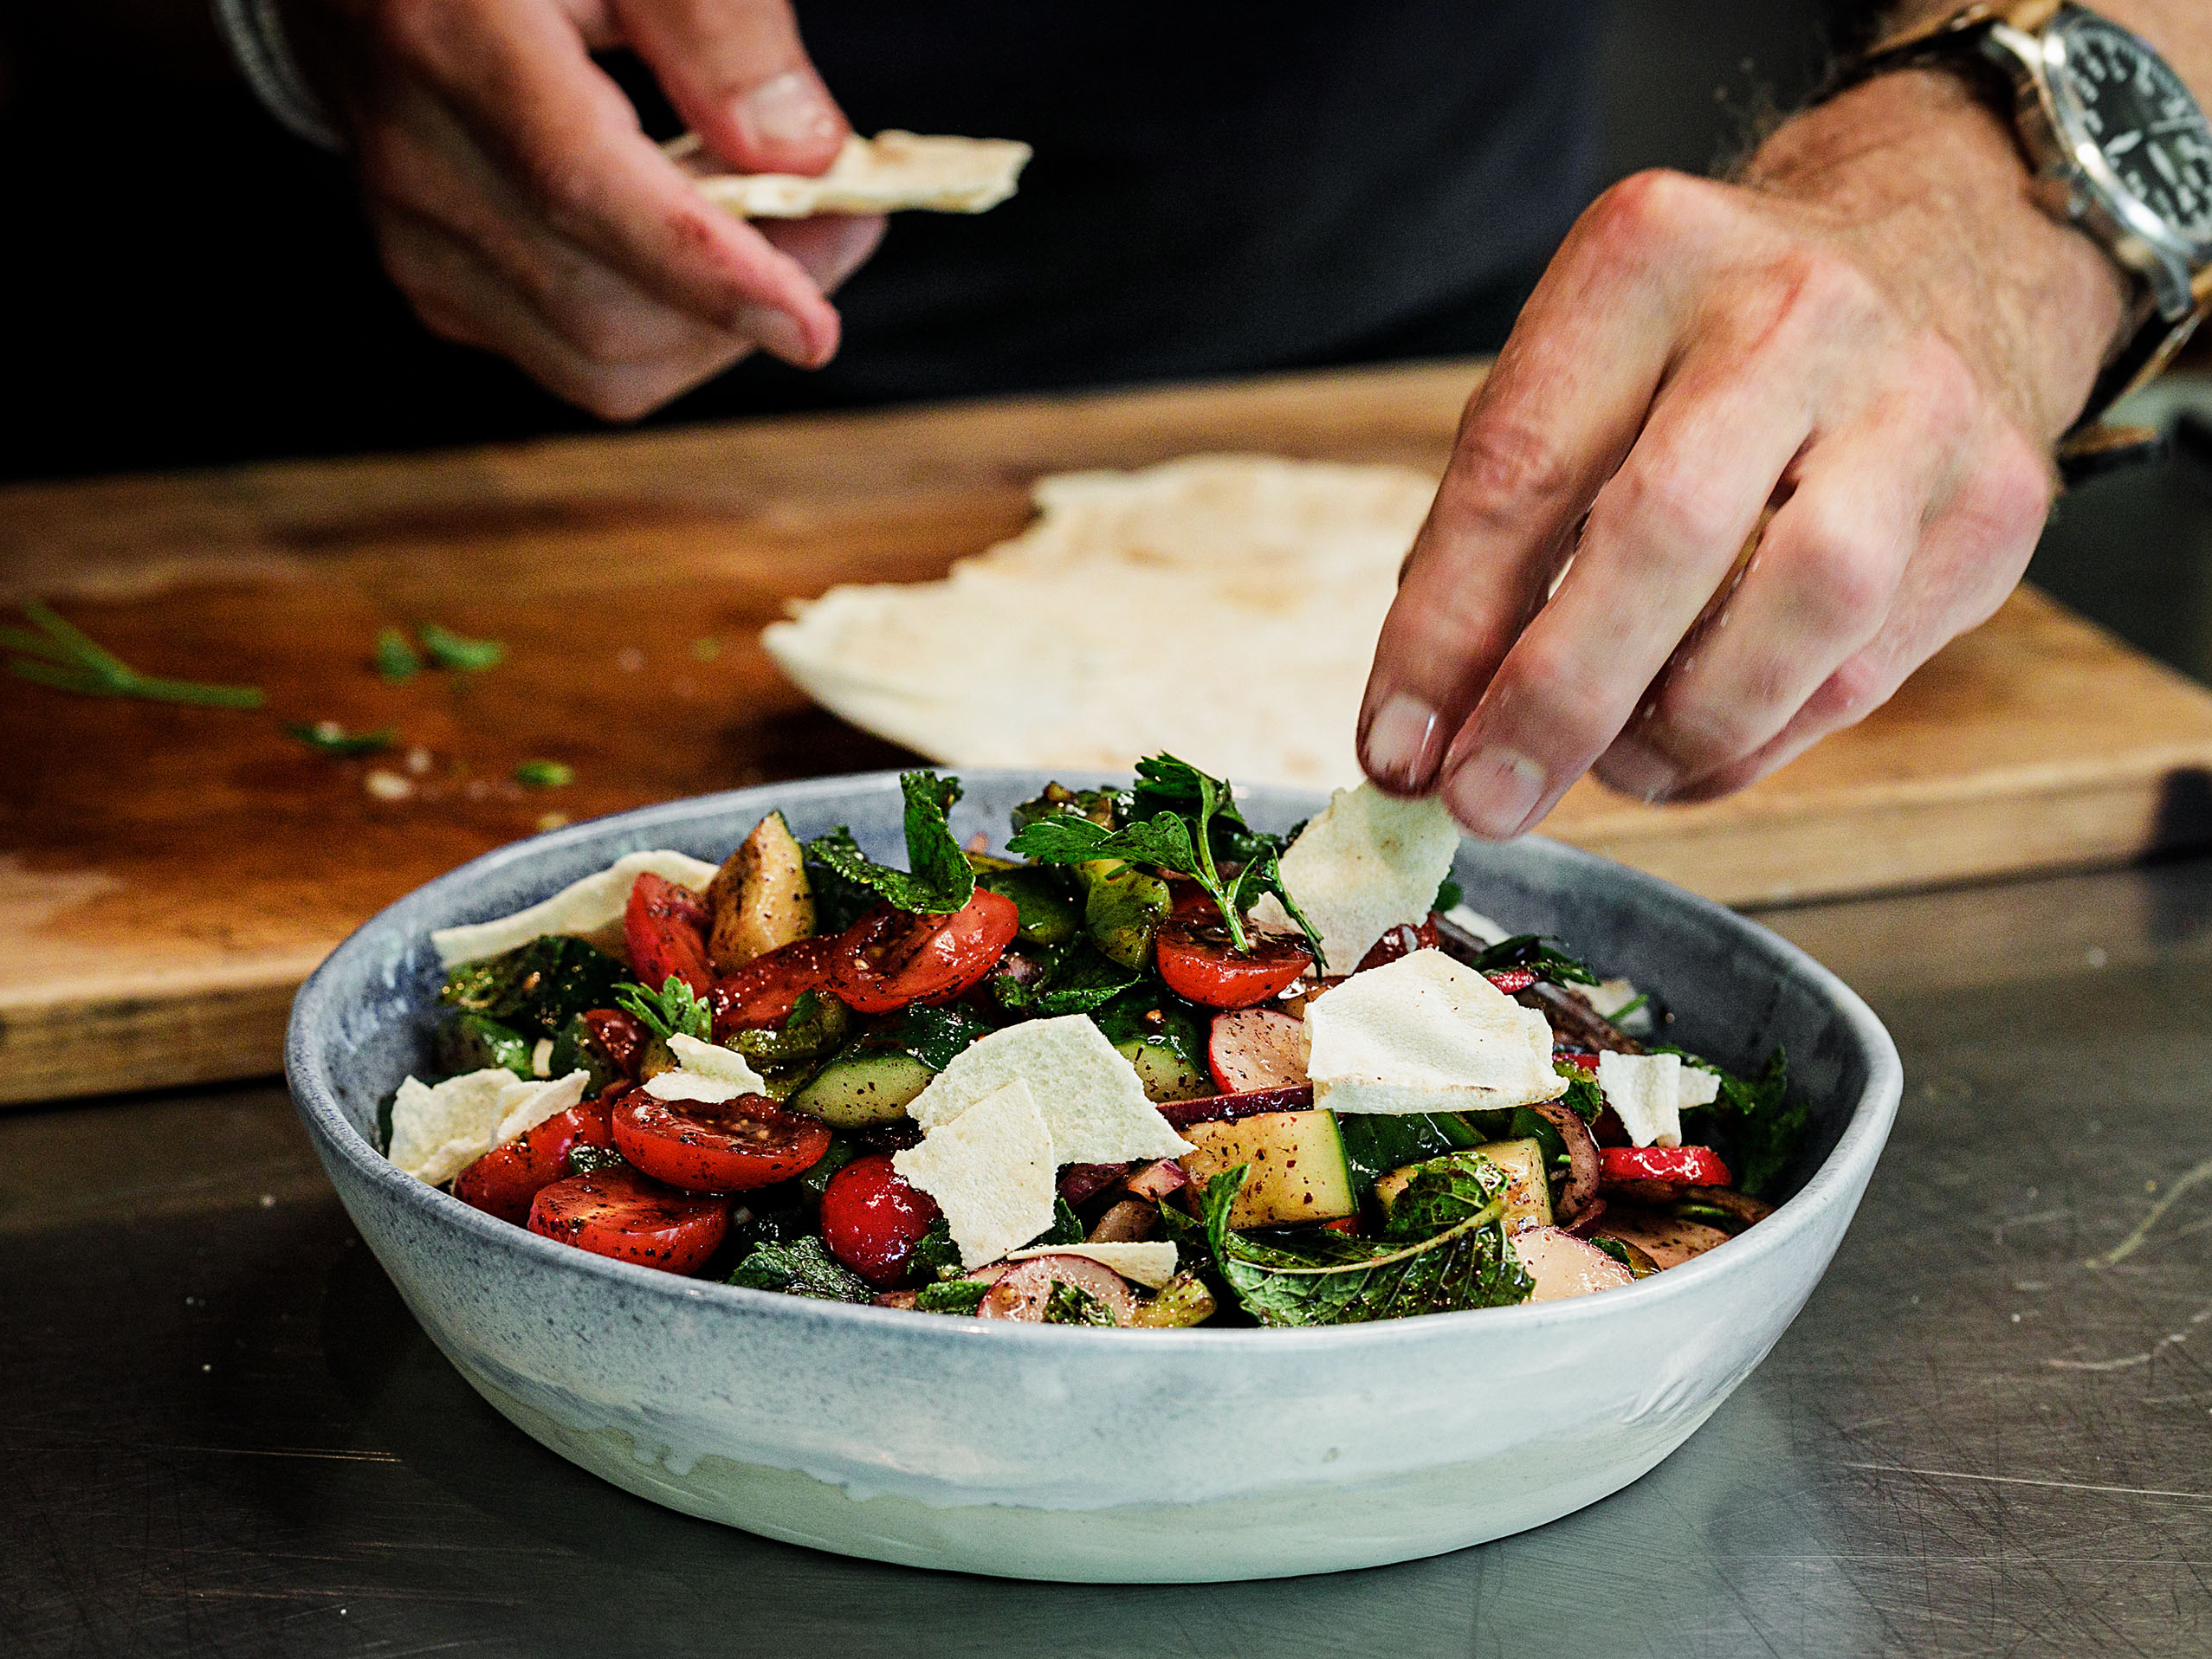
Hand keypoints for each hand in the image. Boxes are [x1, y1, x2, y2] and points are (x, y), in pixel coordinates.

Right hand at [286, 0, 883, 417]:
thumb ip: (718, 29)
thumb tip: (804, 155)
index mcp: (452, 40)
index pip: (583, 193)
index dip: (709, 274)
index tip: (813, 326)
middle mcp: (416, 161)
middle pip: (607, 309)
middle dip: (750, 300)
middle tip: (842, 219)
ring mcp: (416, 240)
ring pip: (602, 362)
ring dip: (717, 325)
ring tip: (784, 235)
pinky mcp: (438, 288)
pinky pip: (578, 359)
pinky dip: (666, 331)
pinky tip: (701, 253)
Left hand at [1358, 70, 2129, 835]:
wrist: (1937, 257)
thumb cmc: (1706, 348)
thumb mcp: (1575, 383)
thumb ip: (1489, 545)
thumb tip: (1421, 737)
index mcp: (1652, 258)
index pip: (1522, 466)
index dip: (1445, 628)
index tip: (1397, 747)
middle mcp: (1800, 313)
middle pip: (1667, 533)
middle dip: (1558, 697)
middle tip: (1484, 799)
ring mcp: (1921, 406)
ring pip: (1801, 613)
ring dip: (1677, 731)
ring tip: (1610, 766)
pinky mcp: (1999, 508)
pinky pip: (1861, 675)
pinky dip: (1755, 740)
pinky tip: (1695, 744)